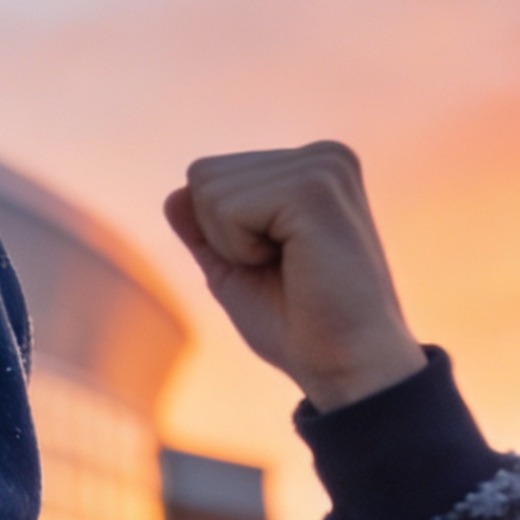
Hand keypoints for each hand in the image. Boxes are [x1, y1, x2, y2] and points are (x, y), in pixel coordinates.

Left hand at [165, 143, 425, 411]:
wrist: (346, 365)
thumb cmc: (297, 326)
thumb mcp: (236, 271)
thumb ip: (206, 230)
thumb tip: (174, 194)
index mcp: (310, 167)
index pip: (207, 175)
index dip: (219, 234)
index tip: (275, 265)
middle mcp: (323, 155)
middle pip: (203, 175)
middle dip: (222, 236)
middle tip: (282, 270)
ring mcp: (323, 165)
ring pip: (208, 189)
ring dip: (234, 245)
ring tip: (292, 268)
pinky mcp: (315, 187)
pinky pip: (227, 209)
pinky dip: (242, 250)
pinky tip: (295, 265)